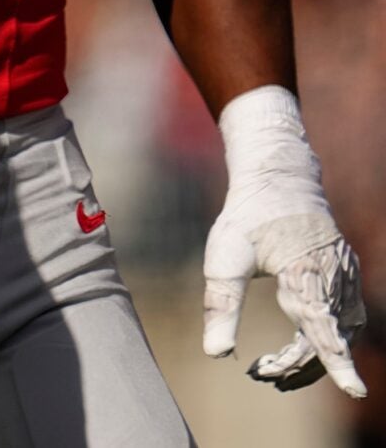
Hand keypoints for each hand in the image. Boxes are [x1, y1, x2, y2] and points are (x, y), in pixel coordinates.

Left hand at [203, 87, 366, 397]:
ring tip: (275, 370)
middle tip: (261, 374)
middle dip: (298, 365)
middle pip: (326, 338)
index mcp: (304, 272)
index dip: (336, 362)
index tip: (354, 389)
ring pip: (339, 332)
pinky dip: (324, 337)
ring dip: (312, 357)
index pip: (322, 327)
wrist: (280, 181)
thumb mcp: (224, 258)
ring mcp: (346, 278)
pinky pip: (343, 318)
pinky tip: (299, 345)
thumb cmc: (248, 219)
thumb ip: (221, 307)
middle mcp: (334, 278)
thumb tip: (217, 355)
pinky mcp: (348, 279)